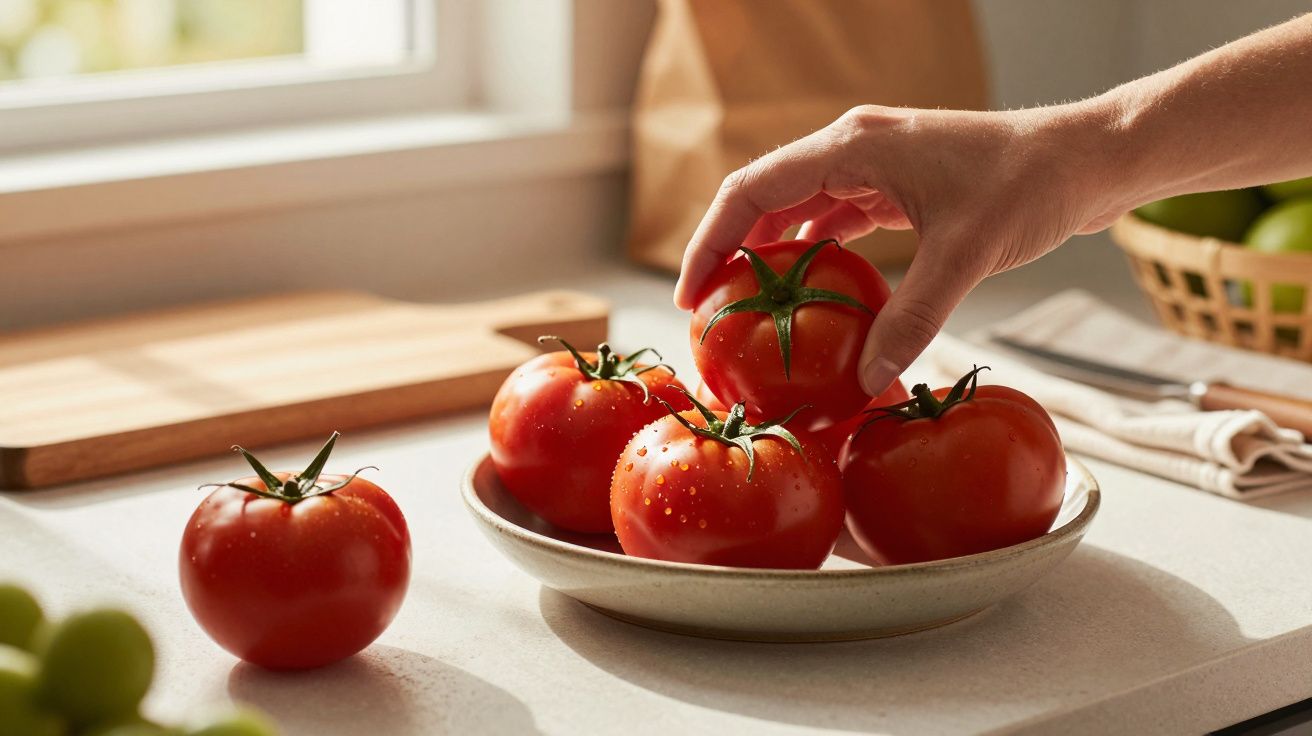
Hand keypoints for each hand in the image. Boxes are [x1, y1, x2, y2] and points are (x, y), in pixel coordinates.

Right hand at [673, 103, 1128, 394]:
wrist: (1087, 158)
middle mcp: (854, 147)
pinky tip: (810, 291)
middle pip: (764, 197)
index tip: (690, 295)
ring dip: (769, 253)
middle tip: (709, 311)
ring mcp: (874, 164)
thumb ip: (912, 319)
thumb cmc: (1030, 185)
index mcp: (853, 146)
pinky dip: (814, 252)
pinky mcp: (897, 185)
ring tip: (747, 307)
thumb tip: (864, 382)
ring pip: (797, 207)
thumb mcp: (966, 255)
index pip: (752, 190)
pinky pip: (835, 217)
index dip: (709, 241)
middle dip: (728, 250)